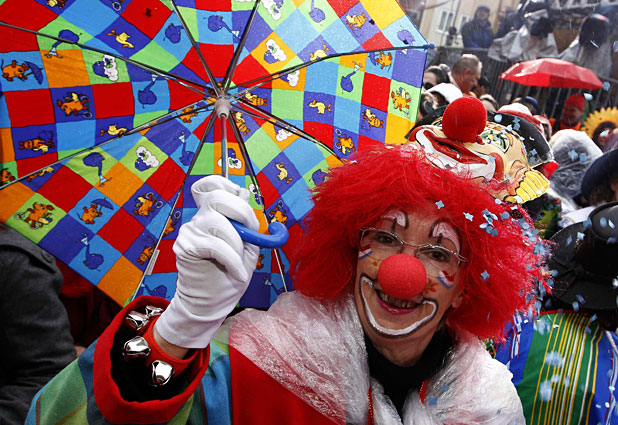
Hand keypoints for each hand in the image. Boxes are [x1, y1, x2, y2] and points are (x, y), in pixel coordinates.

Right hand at [155, 176, 258, 348]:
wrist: (211, 303)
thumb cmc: (228, 274)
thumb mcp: (246, 246)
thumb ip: (246, 223)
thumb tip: (244, 195)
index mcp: (212, 214)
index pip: (210, 185)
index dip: (225, 184)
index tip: (241, 198)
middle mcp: (198, 219)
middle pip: (216, 197)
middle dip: (241, 211)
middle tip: (251, 232)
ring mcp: (190, 232)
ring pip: (217, 222)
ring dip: (236, 243)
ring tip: (239, 262)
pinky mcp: (186, 248)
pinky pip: (214, 245)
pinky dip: (231, 260)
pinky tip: (237, 273)